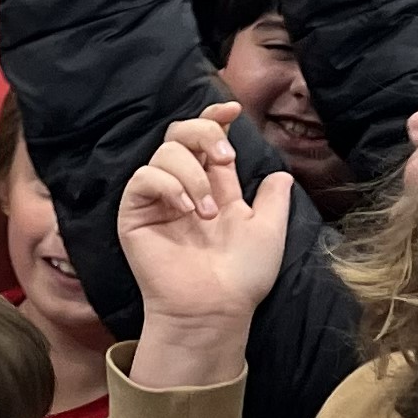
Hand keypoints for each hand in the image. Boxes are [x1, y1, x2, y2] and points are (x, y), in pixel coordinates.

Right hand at [117, 110, 294, 386]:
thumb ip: (274, 200)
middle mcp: (184, 187)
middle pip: (180, 133)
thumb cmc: (243, 277)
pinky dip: (168, 186)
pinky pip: (143, 179)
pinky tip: (186, 210)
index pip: (207, 139)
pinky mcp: (135, 214)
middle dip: (204, 133)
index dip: (215, 117)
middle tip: (225, 158)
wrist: (216, 307)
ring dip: (192, 175)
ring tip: (207, 212)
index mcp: (215, 187)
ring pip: (165, 153)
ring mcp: (158, 200)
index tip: (234, 110)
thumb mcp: (269, 231)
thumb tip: (282, 174)